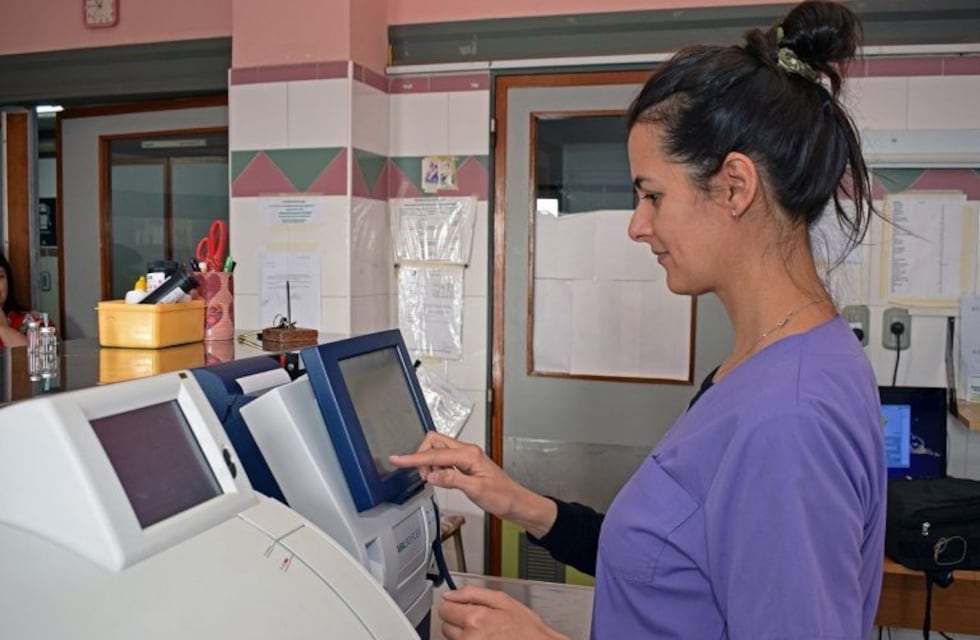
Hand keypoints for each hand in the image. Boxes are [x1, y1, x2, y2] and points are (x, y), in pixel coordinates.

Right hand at [389, 432, 555, 536]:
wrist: (517, 503)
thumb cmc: (503, 497)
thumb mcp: (476, 491)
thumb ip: (451, 480)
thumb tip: (430, 474)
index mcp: (469, 454)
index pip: (435, 454)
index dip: (413, 458)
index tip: (397, 459)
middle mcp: (467, 451)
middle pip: (434, 442)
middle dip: (422, 456)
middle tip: (423, 476)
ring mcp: (466, 457)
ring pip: (438, 450)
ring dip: (429, 463)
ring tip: (433, 480)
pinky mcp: (466, 464)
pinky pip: (444, 459)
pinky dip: (437, 467)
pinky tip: (439, 478)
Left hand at [439, 586, 567, 639]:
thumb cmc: (525, 628)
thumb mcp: (502, 600)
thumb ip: (471, 593)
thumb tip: (449, 595)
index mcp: (475, 618)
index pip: (444, 609)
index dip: (455, 606)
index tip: (463, 607)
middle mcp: (470, 638)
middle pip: (446, 626)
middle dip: (459, 622)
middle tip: (479, 621)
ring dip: (464, 635)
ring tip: (484, 633)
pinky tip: (484, 639)